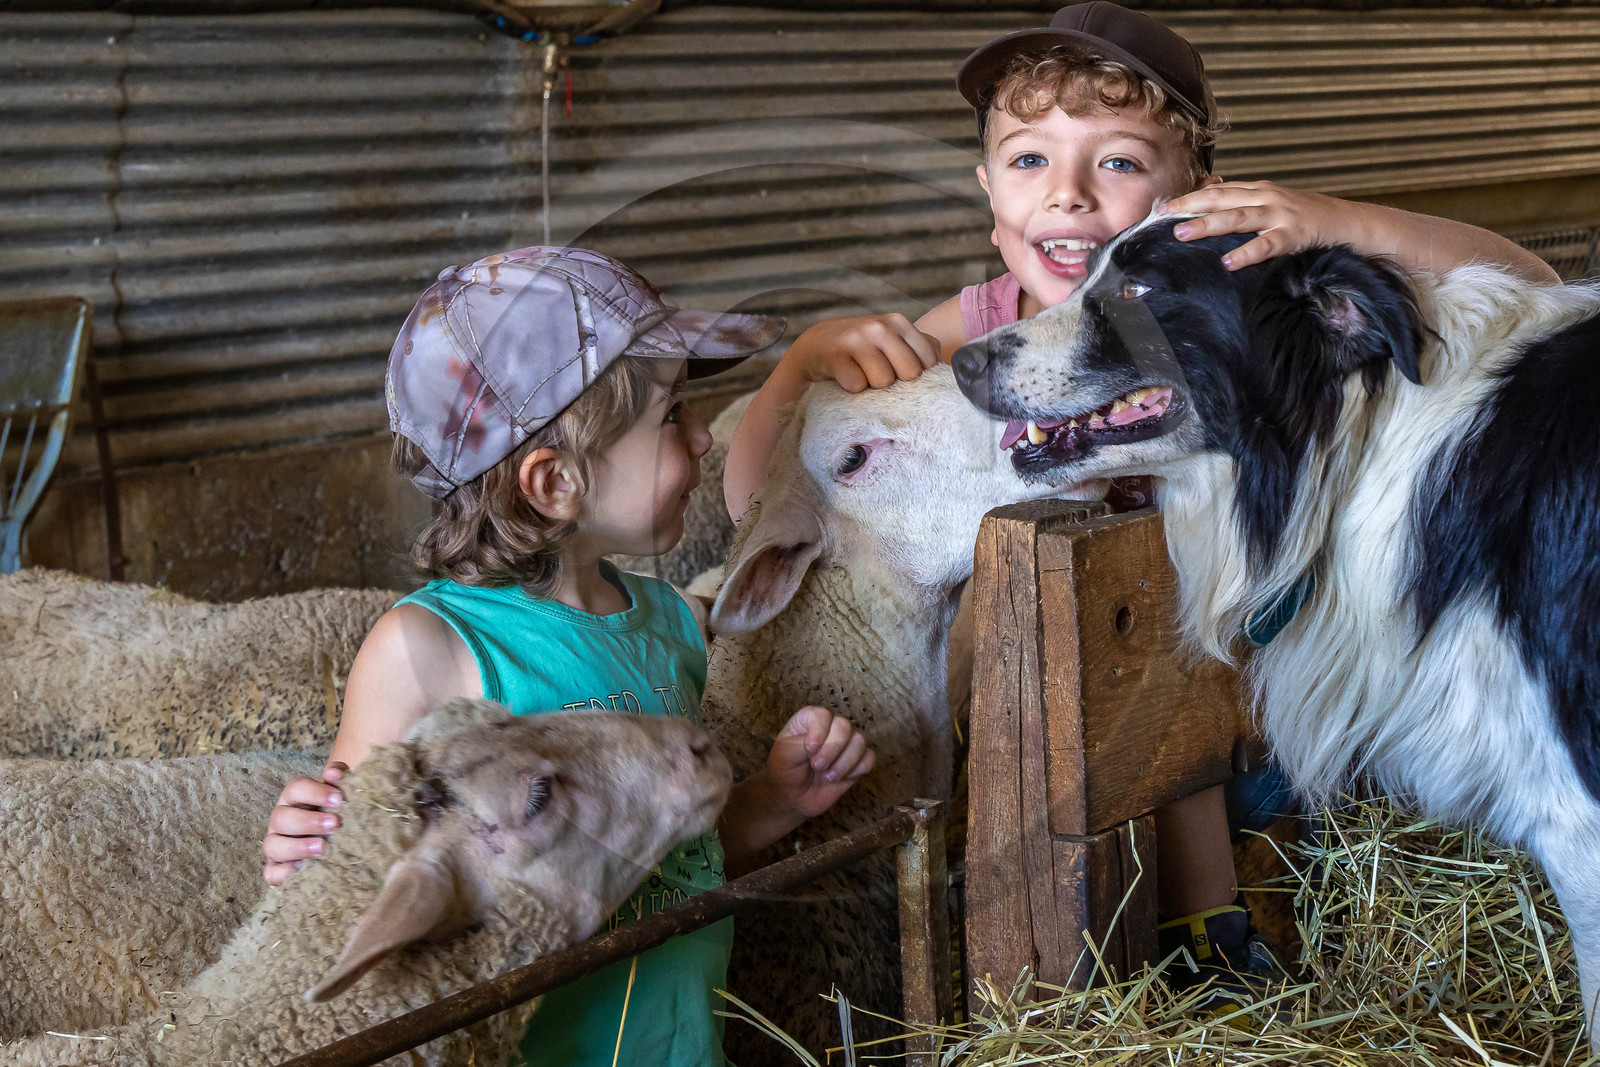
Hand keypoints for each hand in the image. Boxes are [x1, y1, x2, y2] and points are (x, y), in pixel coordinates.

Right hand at [261, 761, 346, 885]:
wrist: (335, 830)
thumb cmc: (336, 808)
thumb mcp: (339, 791)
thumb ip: (340, 777)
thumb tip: (334, 773)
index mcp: (295, 797)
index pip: (297, 788)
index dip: (316, 792)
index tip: (339, 798)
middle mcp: (281, 818)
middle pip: (282, 818)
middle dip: (308, 821)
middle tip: (335, 824)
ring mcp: (277, 843)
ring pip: (272, 846)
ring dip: (297, 847)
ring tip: (322, 848)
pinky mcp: (278, 867)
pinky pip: (271, 873)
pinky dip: (281, 874)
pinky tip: (299, 870)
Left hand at [766, 706, 874, 819]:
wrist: (793, 797)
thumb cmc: (786, 771)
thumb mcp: (784, 755)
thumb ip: (800, 744)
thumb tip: (820, 744)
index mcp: (809, 720)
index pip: (822, 715)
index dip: (819, 731)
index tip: (809, 750)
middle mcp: (830, 728)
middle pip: (844, 726)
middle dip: (832, 749)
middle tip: (817, 766)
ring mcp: (845, 744)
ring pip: (859, 741)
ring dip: (844, 762)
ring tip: (828, 776)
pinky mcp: (856, 761)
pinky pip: (869, 758)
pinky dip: (858, 769)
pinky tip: (842, 778)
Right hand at [787, 314, 939, 393]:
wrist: (814, 346)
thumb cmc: (862, 349)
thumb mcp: (892, 340)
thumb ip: (921, 348)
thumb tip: (948, 369)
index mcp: (899, 323)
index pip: (927, 362)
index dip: (916, 375)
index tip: (898, 372)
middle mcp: (879, 327)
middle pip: (909, 374)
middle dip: (895, 382)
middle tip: (877, 373)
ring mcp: (856, 340)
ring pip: (883, 382)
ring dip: (871, 386)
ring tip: (861, 373)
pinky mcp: (834, 356)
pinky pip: (856, 386)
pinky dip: (851, 388)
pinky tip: (844, 376)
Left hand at [1163, 181, 1360, 271]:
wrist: (1349, 223)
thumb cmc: (1307, 218)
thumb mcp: (1273, 206)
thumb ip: (1244, 205)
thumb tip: (1210, 205)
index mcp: (1259, 190)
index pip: (1217, 191)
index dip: (1189, 197)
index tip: (1162, 207)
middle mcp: (1266, 197)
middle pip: (1221, 199)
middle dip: (1189, 206)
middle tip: (1161, 217)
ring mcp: (1281, 215)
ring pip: (1238, 217)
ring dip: (1208, 224)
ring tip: (1182, 234)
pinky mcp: (1295, 235)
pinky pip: (1267, 244)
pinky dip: (1247, 253)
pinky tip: (1228, 262)